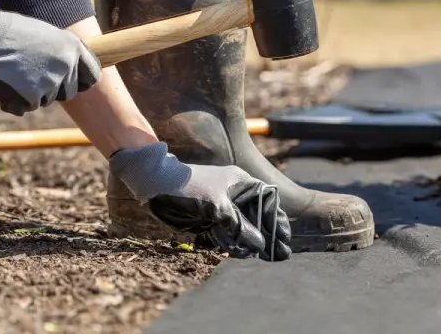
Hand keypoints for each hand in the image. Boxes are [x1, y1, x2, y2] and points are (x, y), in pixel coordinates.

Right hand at [0, 0, 101, 115]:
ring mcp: (51, 80)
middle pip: (68, 92)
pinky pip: (28, 106)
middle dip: (52, 89)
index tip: (77, 84)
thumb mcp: (42, 35)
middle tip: (30, 76)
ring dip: (32, 93)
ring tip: (13, 73)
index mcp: (72, 46)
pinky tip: (4, 83)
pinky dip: (15, 101)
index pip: (93, 74)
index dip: (83, 81)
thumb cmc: (5, 31)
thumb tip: (70, 69)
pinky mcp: (33, 95)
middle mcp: (67, 63)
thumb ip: (59, 52)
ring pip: (47, 100)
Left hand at [108, 142, 291, 260]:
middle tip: (279, 255)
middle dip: (268, 235)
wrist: (155, 185)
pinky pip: (228, 232)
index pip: (268, 202)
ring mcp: (223, 206)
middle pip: (258, 216)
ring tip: (264, 258)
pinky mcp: (211, 217)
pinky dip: (234, 243)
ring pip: (244, 226)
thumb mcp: (217, 207)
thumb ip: (239, 226)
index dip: (277, 221)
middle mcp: (236, 193)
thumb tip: (260, 243)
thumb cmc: (189, 187)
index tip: (285, 239)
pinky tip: (241, 253)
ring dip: (252, 241)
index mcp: (242, 182)